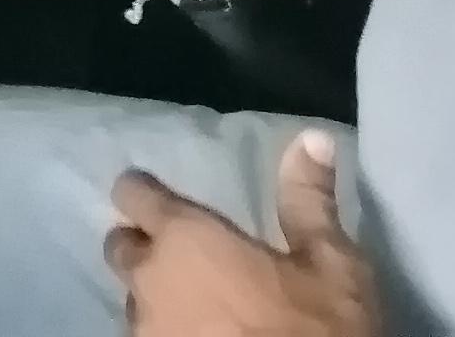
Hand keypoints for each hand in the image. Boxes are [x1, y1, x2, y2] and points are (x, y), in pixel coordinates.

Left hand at [109, 131, 375, 334]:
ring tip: (192, 304)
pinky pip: (142, 336)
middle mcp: (148, 279)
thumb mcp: (332, 267)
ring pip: (131, 299)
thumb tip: (311, 139)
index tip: (159, 197)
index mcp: (185, 239)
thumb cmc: (315, 330)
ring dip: (153, 296)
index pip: (133, 193)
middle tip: (181, 256)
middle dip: (143, 246)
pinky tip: (192, 335)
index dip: (145, 192)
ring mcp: (142, 328)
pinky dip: (161, 332)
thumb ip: (309, 202)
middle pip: (122, 248)